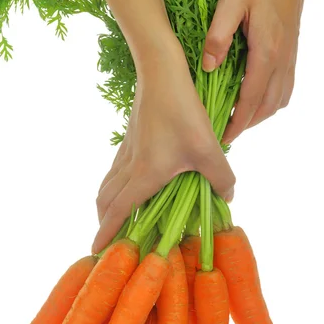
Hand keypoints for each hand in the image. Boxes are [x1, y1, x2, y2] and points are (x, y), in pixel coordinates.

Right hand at [92, 39, 234, 253]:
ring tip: (114, 217)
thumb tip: (228, 197)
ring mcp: (126, 152)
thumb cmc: (182, 111)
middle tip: (109, 238)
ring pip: (108, 185)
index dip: (106, 233)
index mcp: (144, 175)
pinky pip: (115, 170)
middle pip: (106, 201)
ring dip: (107, 205)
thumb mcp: (208, 148)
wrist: (160, 72)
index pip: (118, 212)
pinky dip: (114, 186)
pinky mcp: (130, 139)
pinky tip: (129, 184)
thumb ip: (221, 177)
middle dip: (104, 223)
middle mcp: (129, 167)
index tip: (95, 251)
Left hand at [202, 0, 316, 143]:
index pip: (251, 99)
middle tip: (226, 134)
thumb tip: (208, 66)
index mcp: (266, 52)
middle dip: (246, 125)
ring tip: (238, 122)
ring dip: (259, 116)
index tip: (224, 138)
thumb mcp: (231, 2)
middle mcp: (282, 60)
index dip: (238, 122)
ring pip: (278, 101)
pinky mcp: (291, 54)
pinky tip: (257, 102)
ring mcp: (290, 58)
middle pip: (267, 107)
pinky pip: (285, 89)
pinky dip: (271, 103)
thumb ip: (218, 35)